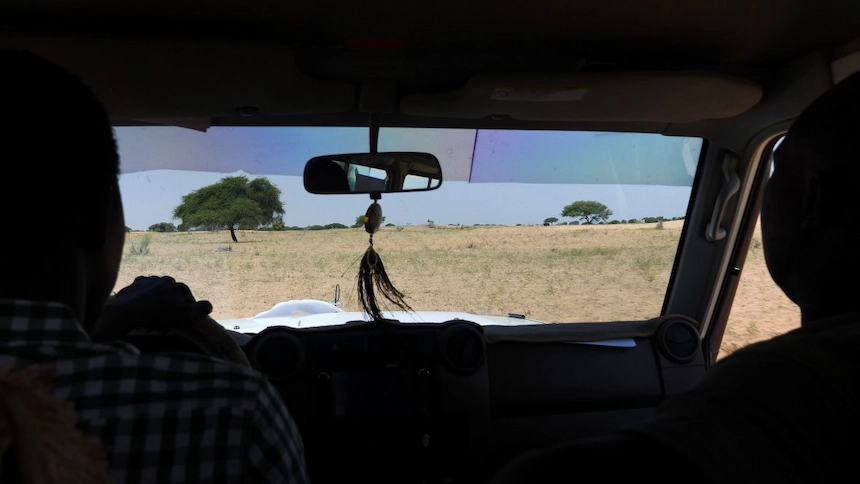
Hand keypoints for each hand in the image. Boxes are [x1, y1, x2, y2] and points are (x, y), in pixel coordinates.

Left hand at [90, 276, 212, 341]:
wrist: (128, 310)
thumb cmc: (158, 314)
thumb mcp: (184, 315)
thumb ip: (200, 309)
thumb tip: (210, 305)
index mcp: (180, 286)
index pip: (189, 300)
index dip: (185, 311)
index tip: (178, 320)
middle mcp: (167, 279)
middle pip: (174, 294)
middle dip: (172, 304)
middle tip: (164, 318)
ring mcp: (151, 279)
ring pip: (160, 291)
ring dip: (159, 299)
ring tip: (152, 312)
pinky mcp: (137, 281)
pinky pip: (145, 289)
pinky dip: (146, 296)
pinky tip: (142, 306)